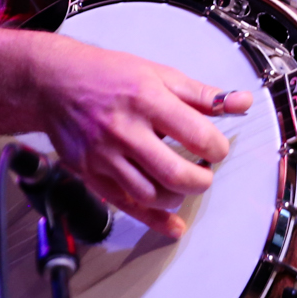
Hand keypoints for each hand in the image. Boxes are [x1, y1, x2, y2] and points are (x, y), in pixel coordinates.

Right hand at [36, 37, 252, 237]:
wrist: (55, 83)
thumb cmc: (107, 74)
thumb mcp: (159, 73)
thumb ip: (202, 94)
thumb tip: (241, 102)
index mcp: (147, 100)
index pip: (197, 135)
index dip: (218, 148)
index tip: (218, 148)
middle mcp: (125, 131)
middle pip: (175, 173)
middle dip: (202, 180)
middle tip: (206, 172)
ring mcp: (105, 156)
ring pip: (152, 194)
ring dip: (178, 196)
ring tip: (184, 183)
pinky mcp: (92, 174)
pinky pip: (126, 206)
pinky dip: (154, 220)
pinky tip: (172, 224)